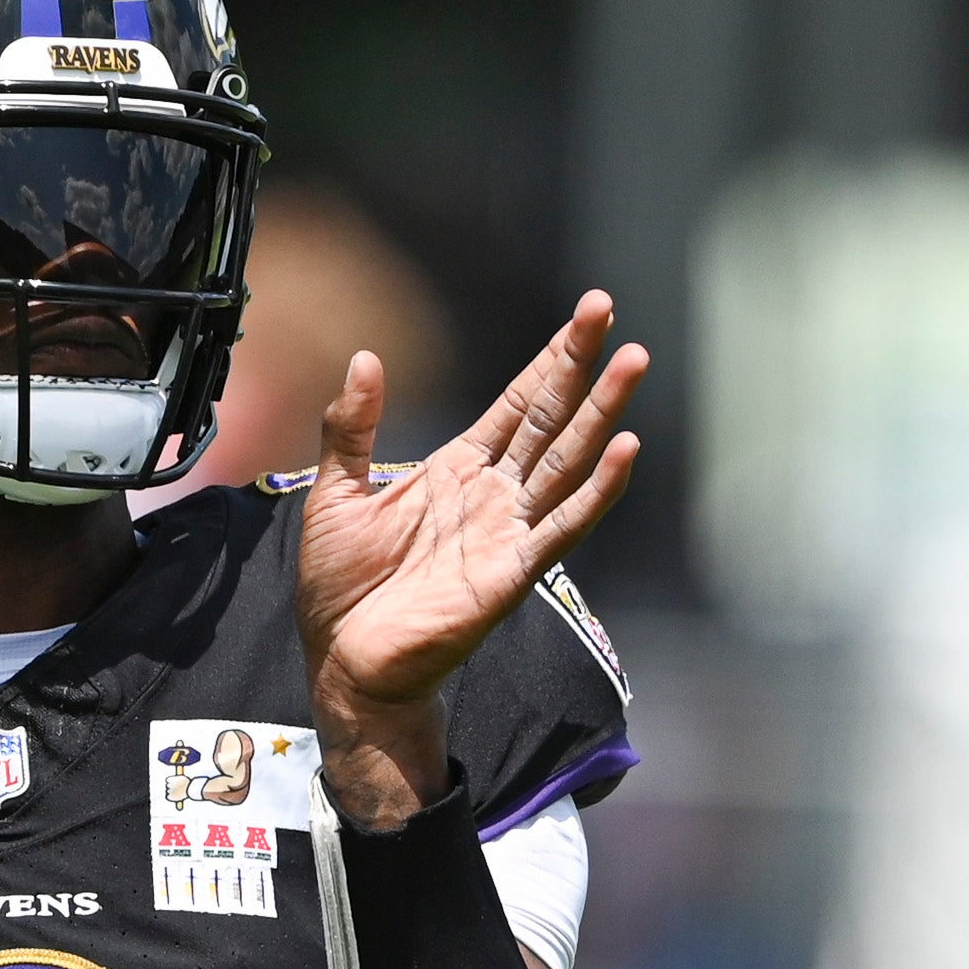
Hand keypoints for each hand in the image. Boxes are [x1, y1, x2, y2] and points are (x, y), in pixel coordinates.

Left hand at [298, 291, 643, 826]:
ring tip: (633, 362)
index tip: (587, 313)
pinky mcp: (512, 573)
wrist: (344, 661)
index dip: (550, 358)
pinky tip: (624, 452)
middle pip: (550, 418)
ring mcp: (508, 531)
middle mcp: (494, 494)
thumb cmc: (342, 586)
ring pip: (567, 461)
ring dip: (602, 414)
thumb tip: (364, 357)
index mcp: (458, 470)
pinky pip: (563, 527)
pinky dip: (596, 491)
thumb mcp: (336, 493)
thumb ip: (352, 429)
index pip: (518, 403)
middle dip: (580, 364)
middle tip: (609, 308)